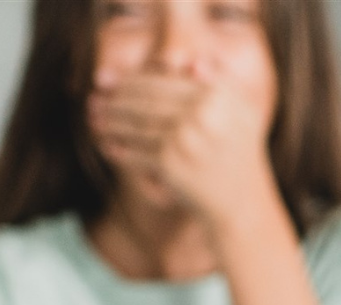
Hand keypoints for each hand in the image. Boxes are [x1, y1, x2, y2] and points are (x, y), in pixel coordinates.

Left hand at [88, 62, 277, 231]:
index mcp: (214, 94)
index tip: (112, 82)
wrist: (242, 204)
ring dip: (112, 123)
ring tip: (96, 121)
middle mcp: (198, 112)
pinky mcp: (170, 164)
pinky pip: (137, 153)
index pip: (163, 82)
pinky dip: (120, 151)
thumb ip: (221, 83)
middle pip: (146, 101)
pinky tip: (108, 148)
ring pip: (138, 126)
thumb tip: (192, 64)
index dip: (132, 81)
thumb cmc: (241, 158)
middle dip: (117, 100)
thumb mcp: (244, 113)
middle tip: (96, 101)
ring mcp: (182, 138)